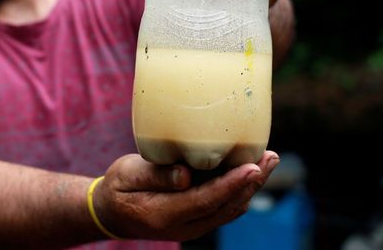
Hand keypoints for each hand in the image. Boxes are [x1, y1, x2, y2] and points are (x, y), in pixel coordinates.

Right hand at [92, 151, 279, 240]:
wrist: (112, 212)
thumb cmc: (118, 187)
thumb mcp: (127, 175)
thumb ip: (156, 175)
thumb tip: (186, 175)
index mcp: (164, 214)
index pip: (206, 200)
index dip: (231, 184)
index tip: (252, 167)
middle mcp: (184, 226)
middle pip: (226, 206)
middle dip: (251, 182)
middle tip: (270, 157)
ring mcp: (193, 226)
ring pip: (230, 208)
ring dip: (251, 185)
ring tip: (268, 159)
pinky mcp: (198, 218)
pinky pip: (225, 207)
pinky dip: (241, 189)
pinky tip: (251, 171)